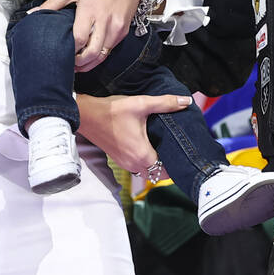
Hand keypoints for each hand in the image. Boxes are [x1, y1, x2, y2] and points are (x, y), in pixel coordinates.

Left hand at [33, 0, 141, 70]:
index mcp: (90, 9)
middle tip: (68, 64)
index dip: (69, 50)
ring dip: (89, 63)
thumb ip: (53, 3)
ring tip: (77, 65)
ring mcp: (116, 28)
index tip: (60, 52)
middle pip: (92, 52)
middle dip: (79, 63)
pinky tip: (89, 56)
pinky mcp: (123, 32)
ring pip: (102, 55)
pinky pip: (110, 50)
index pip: (79, 39)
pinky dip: (99, 56)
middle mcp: (105, 21)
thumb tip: (32, 14)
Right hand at [75, 93, 191, 175]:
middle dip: (166, 165)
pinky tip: (145, 145)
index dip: (175, 164)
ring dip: (153, 163)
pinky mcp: (117, 159)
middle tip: (174, 149)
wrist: (87, 115)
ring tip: (161, 147)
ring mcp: (124, 163)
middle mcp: (133, 164)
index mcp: (142, 155)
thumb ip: (165, 103)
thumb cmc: (113, 111)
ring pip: (145, 171)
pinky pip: (135, 166)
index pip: (166, 170)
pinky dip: (142, 160)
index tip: (182, 153)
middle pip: (156, 173)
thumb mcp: (141, 104)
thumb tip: (186, 101)